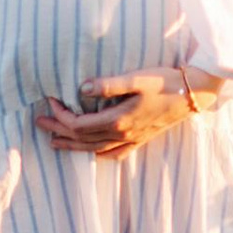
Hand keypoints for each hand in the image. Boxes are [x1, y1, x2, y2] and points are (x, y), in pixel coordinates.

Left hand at [36, 67, 219, 156]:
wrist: (193, 94)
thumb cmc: (165, 82)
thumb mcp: (136, 78)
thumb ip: (108, 84)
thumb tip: (82, 87)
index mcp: (118, 120)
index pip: (79, 124)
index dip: (61, 115)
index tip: (51, 100)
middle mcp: (122, 135)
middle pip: (82, 138)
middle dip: (59, 130)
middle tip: (39, 123)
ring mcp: (131, 140)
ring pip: (94, 149)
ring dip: (72, 145)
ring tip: (54, 142)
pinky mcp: (140, 139)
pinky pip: (114, 154)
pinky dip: (98, 154)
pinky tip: (93, 153)